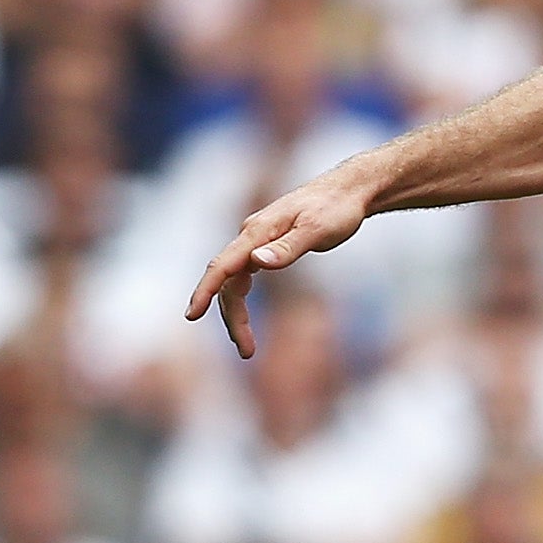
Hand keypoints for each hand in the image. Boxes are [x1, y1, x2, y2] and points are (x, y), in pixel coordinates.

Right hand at [184, 168, 375, 355]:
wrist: (349, 190)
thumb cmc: (337, 209)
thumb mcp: (318, 230)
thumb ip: (288, 248)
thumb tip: (256, 263)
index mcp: (258, 231)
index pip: (223, 265)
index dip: (205, 291)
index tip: (192, 315)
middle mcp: (251, 235)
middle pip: (227, 281)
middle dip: (232, 318)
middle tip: (247, 352)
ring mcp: (257, 240)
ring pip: (234, 282)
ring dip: (236, 314)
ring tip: (248, 347)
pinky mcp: (267, 245)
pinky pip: (244, 277)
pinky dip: (241, 299)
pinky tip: (246, 320)